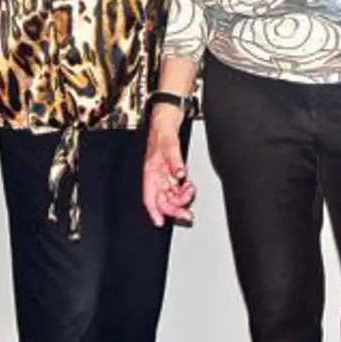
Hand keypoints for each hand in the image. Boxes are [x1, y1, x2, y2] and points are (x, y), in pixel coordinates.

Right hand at [141, 108, 194, 227]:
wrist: (167, 119)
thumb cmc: (162, 130)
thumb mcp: (169, 144)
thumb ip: (175, 160)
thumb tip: (180, 174)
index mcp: (150, 172)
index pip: (150, 197)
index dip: (154, 211)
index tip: (160, 222)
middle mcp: (157, 176)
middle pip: (162, 200)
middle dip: (174, 209)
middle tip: (187, 214)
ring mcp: (165, 175)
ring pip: (171, 196)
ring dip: (181, 198)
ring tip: (190, 191)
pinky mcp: (172, 172)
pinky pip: (177, 188)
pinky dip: (184, 190)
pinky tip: (189, 186)